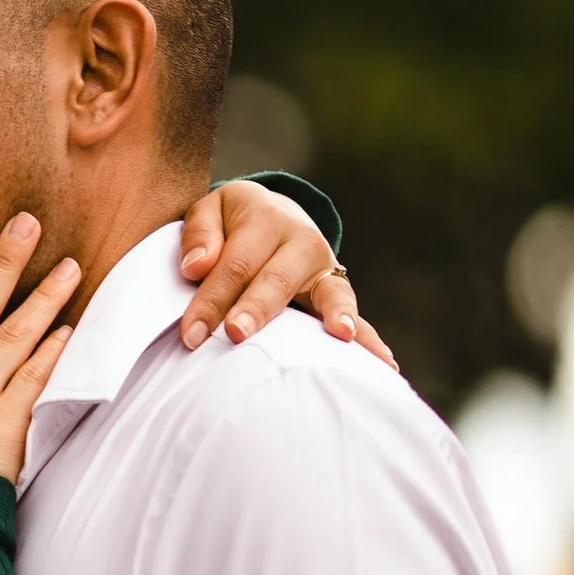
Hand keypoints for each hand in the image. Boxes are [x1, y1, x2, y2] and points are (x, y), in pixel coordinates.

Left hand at [176, 181, 398, 370]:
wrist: (271, 213)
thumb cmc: (231, 222)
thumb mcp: (209, 210)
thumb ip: (200, 234)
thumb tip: (197, 267)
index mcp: (266, 218)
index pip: (234, 264)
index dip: (210, 300)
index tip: (190, 334)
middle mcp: (302, 240)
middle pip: (276, 279)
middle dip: (255, 310)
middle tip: (236, 335)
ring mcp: (324, 266)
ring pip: (329, 293)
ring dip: (333, 315)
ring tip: (339, 336)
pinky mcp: (337, 289)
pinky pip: (353, 314)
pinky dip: (368, 339)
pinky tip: (383, 364)